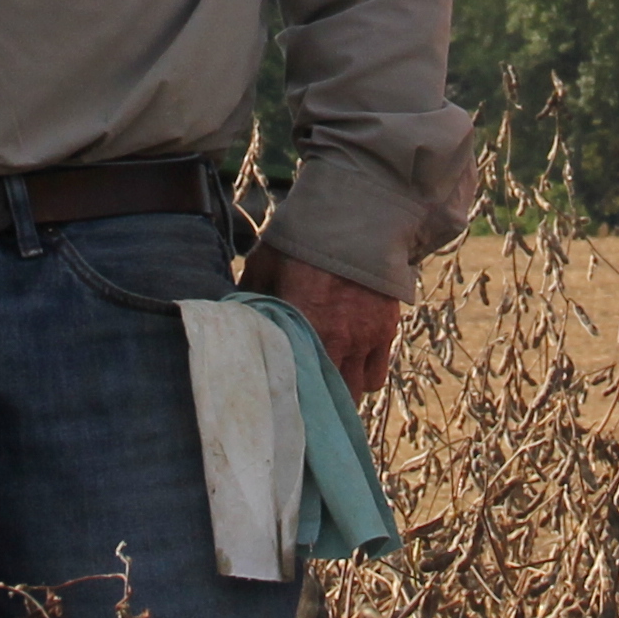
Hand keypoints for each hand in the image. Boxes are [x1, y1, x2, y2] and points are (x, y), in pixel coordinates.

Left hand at [248, 251, 402, 393]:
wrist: (358, 215)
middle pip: (328, 398)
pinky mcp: (385, 331)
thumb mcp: (264, 265)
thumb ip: (249, 299)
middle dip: (316, 400)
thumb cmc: (302, 240)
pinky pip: (375, 374)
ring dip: (340, 389)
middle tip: (302, 394)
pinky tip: (349, 362)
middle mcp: (335, 340)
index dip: (285, 400)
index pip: (292, 385)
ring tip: (326, 380)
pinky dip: (363, 373)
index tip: (276, 403)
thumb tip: (233, 322)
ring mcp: (364, 339)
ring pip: (355, 392)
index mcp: (301, 327)